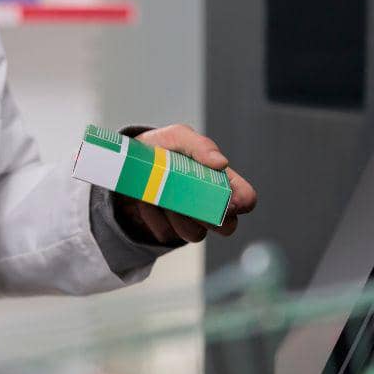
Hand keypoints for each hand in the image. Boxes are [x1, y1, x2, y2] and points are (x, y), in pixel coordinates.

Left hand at [113, 124, 256, 243]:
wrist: (127, 164)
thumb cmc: (160, 148)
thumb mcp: (177, 137)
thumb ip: (199, 146)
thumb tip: (221, 162)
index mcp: (220, 180)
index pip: (246, 199)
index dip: (241, 202)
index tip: (224, 197)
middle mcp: (210, 204)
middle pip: (227, 227)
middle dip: (207, 216)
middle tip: (188, 200)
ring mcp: (190, 221)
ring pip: (196, 235)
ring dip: (178, 216)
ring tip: (160, 196)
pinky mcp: (168, 231)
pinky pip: (167, 234)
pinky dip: (154, 218)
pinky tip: (147, 201)